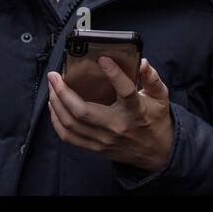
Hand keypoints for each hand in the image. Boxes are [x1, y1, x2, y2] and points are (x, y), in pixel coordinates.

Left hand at [47, 57, 173, 172]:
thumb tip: (143, 62)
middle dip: (63, 92)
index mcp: (136, 111)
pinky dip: (57, 121)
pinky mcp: (95, 147)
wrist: (156, 152)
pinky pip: (69, 136)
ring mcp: (104, 139)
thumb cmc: (156, 120)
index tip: (103, 59)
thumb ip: (152, 78)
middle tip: (54, 76)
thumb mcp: (161, 97)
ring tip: (52, 87)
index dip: (114, 74)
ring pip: (71, 124)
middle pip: (83, 111)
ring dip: (56, 104)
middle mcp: (117, 126)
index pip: (125, 91)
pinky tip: (54, 106)